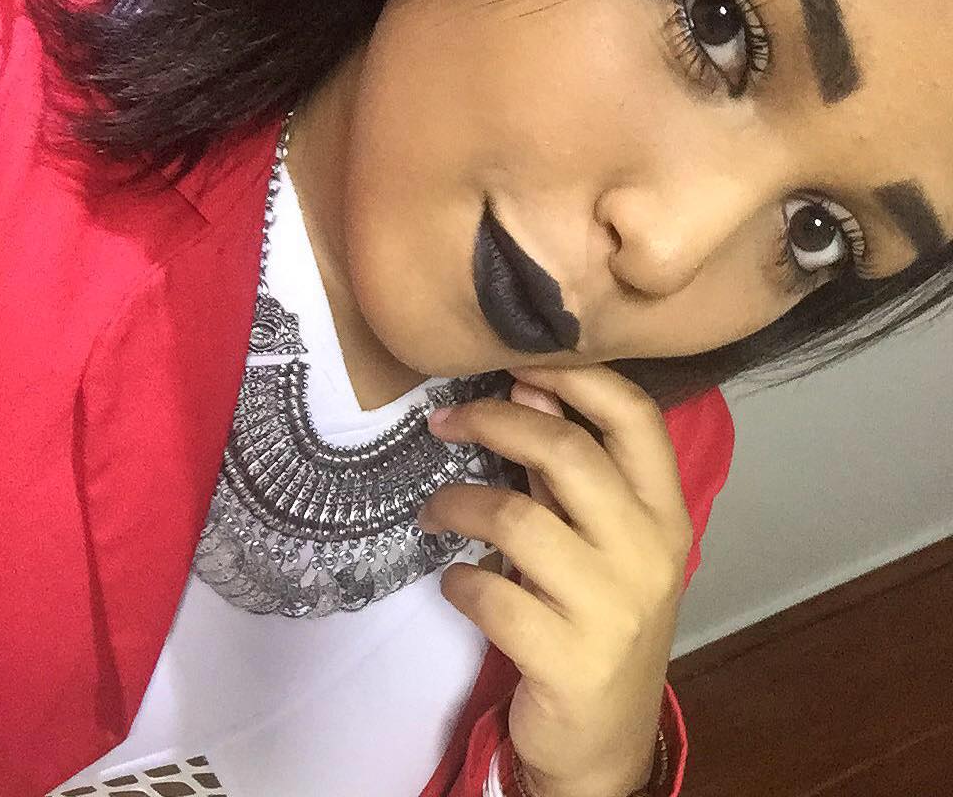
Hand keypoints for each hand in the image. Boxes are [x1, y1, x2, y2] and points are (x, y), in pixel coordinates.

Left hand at [418, 365, 692, 796]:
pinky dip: (459, 581)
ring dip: (457, 504)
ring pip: (516, 520)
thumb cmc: (599, 614)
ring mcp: (613, 608)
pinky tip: (455, 582)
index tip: (516, 364)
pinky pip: (492, 596)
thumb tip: (526, 387)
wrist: (606, 736)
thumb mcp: (598, 540)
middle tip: (445, 421)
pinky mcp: (569, 661)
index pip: (636, 418)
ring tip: (434, 511)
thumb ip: (570, 470)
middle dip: (494, 422)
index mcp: (665, 512)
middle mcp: (650, 552)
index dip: (576, 378)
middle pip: (567, 454)